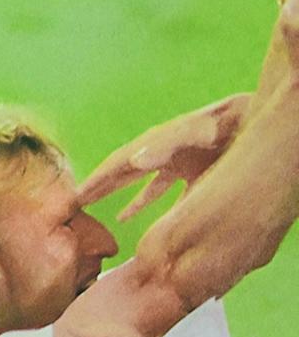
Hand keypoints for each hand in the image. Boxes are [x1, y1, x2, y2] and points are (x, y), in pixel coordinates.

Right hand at [77, 94, 249, 220]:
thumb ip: (170, 142)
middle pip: (121, 170)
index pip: (119, 164)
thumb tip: (133, 161)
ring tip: (89, 210)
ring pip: (136, 181)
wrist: (265, 119)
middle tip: (70, 206)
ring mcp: (177, 161)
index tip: (74, 199)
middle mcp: (163, 151)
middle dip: (97, 187)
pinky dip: (141, 203)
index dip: (96, 181)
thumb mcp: (204, 129)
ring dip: (114, 194)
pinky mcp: (192, 170)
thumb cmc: (237, 123)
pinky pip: (159, 191)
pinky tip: (126, 217)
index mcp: (160, 143)